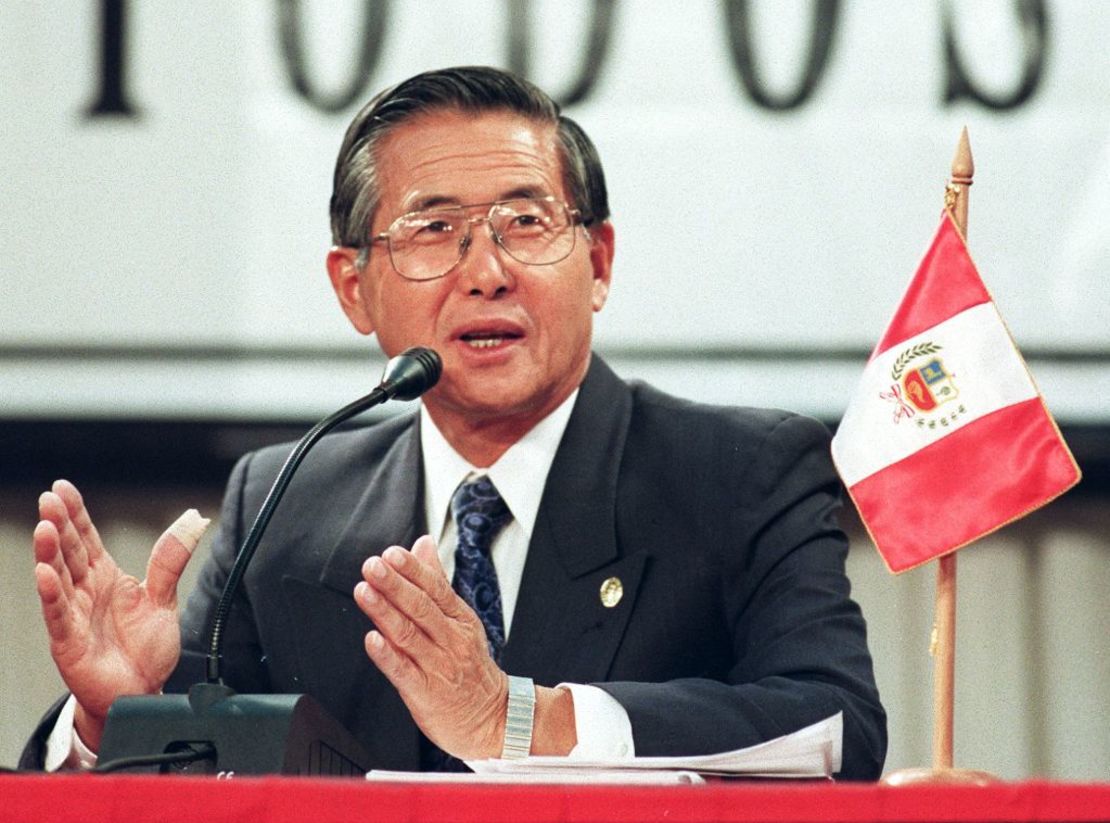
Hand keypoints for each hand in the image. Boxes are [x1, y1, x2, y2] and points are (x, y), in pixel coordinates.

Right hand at [33, 479, 208, 749]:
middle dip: (59, 524)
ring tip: (44, 527)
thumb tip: (193, 518)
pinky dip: (51, 594)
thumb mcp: (164, 597)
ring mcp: (74, 614)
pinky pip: (58, 614)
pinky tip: (44, 573)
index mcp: (106, 577)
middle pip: (69, 551)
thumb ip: (171, 559)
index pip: (86, 538)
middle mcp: (86, 591)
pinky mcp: (69, 641)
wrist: (142, 690)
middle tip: (50, 499)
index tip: (62, 488)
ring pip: (58, 578)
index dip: (76, 514)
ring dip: (49, 553)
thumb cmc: (146, 648)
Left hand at [354, 536, 508, 758]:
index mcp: (460, 619)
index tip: (392, 554)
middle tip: (373, 566)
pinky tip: (372, 640)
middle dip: (394, 585)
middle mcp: (451, 640)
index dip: (413, 570)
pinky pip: (404, 671)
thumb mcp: (461, 619)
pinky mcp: (425, 693)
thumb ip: (437, 581)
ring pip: (409, 635)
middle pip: (421, 608)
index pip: (436, 588)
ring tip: (365, 592)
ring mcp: (438, 666)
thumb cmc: (470, 666)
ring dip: (384, 612)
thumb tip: (423, 544)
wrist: (492, 718)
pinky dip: (387, 655)